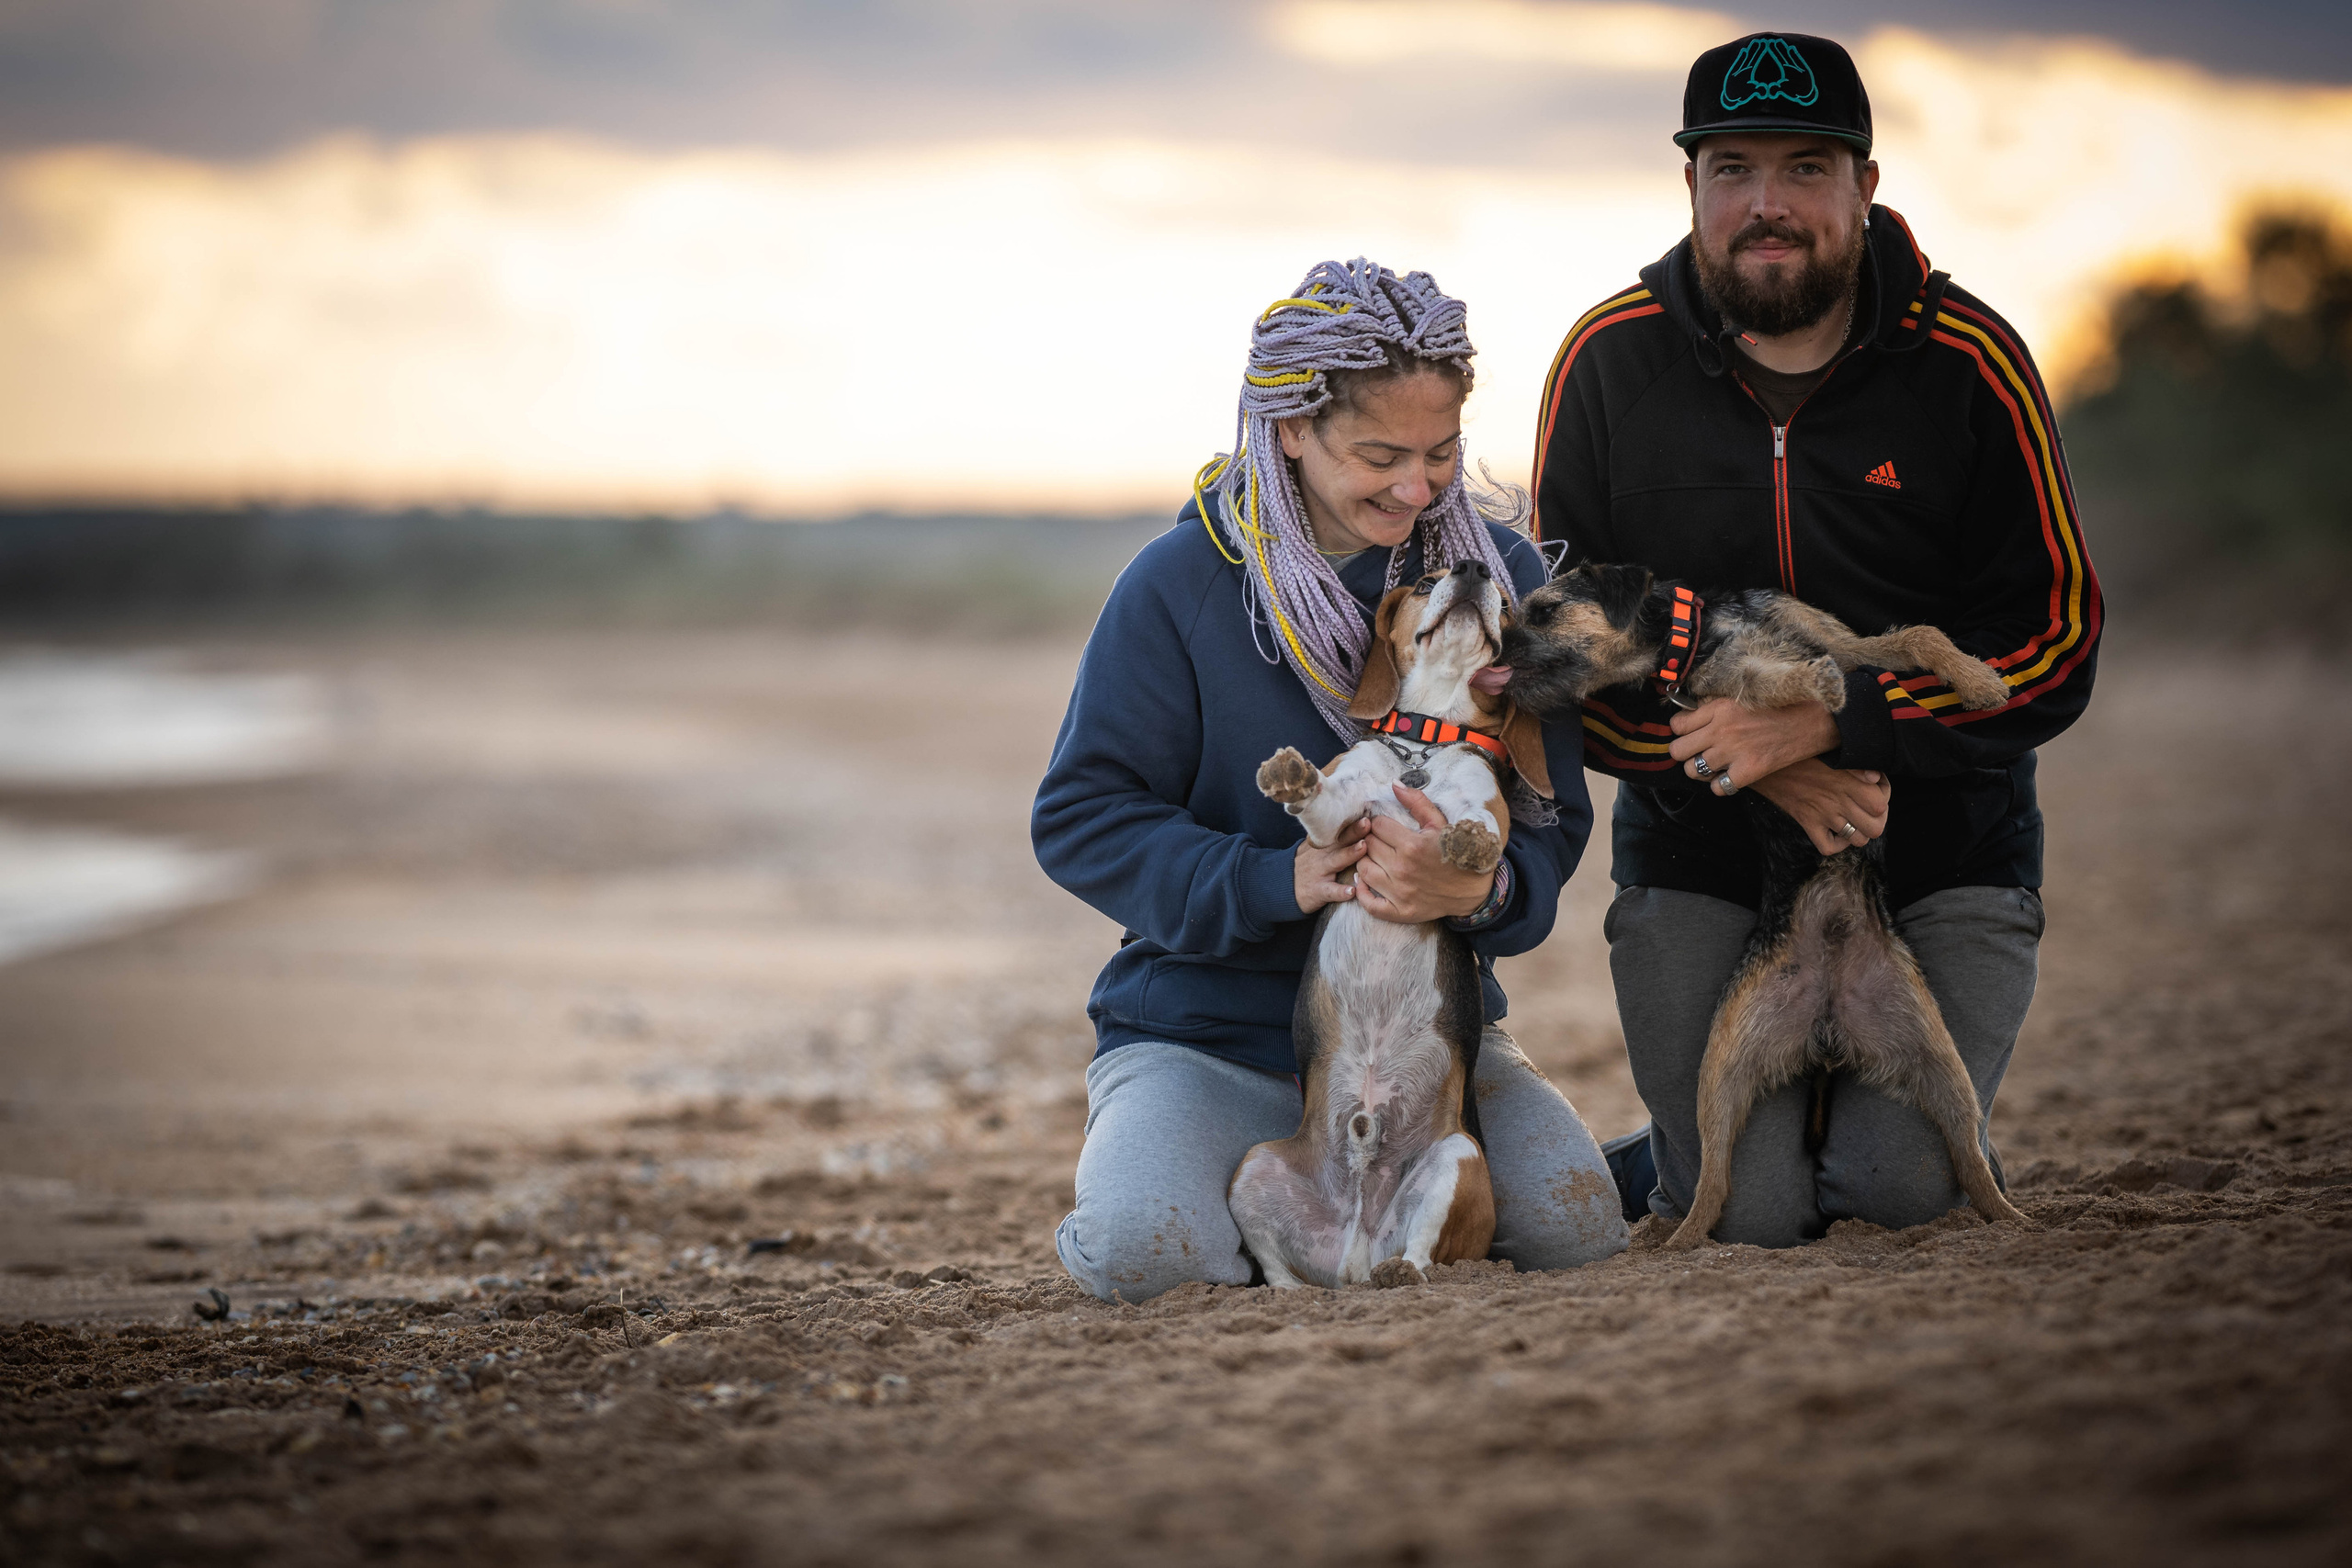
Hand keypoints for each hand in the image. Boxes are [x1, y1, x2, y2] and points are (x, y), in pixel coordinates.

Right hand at [1294, 816, 1370, 914]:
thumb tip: (1353, 822)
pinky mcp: (1317, 891)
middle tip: (1367, 823)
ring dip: (1350, 853)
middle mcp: (1322, 855)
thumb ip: (1330, 837)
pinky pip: (1330, 891)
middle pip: (1340, 841)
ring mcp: (1320, 872)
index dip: (1353, 822)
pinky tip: (1351, 891)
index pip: (1340, 830)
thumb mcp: (1313, 847)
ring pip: (1336, 861)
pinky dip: (1340, 892)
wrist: (1280, 886)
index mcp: (1324, 844)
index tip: (1367, 813)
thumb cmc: (1305, 866)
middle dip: (1354, 831)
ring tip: (1363, 847)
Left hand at [1356, 785, 1493, 923]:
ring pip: (1364, 870)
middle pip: (1369, 846)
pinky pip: (1370, 904)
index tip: (1387, 827)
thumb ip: (1416, 802)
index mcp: (1412, 845)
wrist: (1474, 889)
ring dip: (1365, 861)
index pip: (1377, 826)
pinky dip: (1362, 893)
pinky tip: (1364, 881)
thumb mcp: (1440, 823)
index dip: (1380, 823)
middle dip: (1373, 839)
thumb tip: (1394, 784)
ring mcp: (1400, 893)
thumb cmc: (1457, 852)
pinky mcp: (1401, 912)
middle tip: (1382, 841)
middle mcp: (1403, 869)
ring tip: (1375, 857)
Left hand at [1669, 698, 1838, 792]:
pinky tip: (1730, 776)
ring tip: (1713, 765)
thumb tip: (1691, 715)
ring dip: (1701, 769)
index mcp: (1719, 708)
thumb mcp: (1743, 696)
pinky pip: (1717, 787)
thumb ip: (1715, 706)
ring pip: (1693, 771)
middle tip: (1697, 751)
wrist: (1812, 721)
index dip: (1681, 730)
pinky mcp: (1748, 771)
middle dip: (1685, 752)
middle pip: (1678, 750)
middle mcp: (1721, 730)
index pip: (1676, 724)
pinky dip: (1721, 785)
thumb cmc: (1780, 706)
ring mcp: (1733, 752)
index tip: (1690, 732)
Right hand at [1749, 758, 1891, 854]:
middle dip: (1878, 818)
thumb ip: (1857, 761)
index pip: (1882, 803)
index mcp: (1848, 781)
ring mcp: (1823, 815)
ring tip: (1855, 817)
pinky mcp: (1807, 823)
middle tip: (1869, 805)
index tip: (1877, 783)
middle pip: (1876, 827)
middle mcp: (1839, 802)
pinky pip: (1828, 847)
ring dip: (1860, 830)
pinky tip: (1836, 831)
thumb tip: (1876, 777)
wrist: (1765, 759)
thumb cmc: (1799, 748)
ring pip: (1857, 840)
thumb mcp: (1830, 747)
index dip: (1885, 794)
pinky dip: (1837, 844)